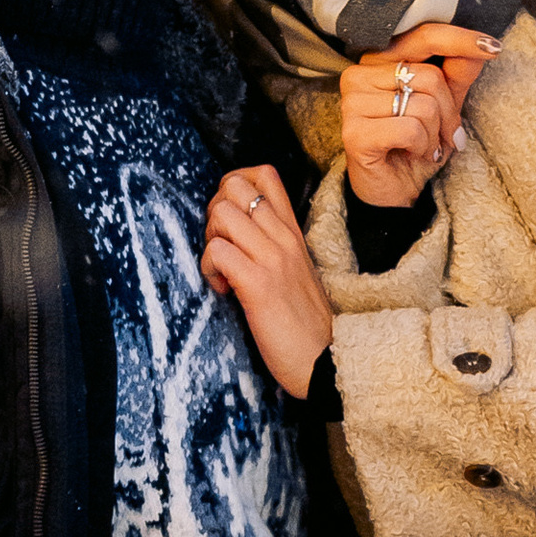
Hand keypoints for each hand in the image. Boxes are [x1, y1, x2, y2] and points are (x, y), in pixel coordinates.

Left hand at [201, 166, 334, 397]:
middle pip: (234, 185)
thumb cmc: (304, 323)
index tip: (230, 221)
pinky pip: (217, 252)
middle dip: (213, 211)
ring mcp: (273, 259)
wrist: (325, 362)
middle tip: (221, 245)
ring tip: (222, 269)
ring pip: (221, 213)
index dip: (233, 185)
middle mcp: (284, 238)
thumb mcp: (295, 271)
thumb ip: (272, 246)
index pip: (264, 174)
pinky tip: (224, 291)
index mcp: (292, 232)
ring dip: (209, 241)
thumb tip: (236, 233)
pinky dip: (209, 271)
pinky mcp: (259, 285)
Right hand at [341, 25, 498, 213]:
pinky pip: (411, 129)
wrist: (394, 190)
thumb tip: (480, 48)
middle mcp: (359, 75)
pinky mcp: (355, 132)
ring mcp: (352, 103)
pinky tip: (411, 154)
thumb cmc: (415, 145)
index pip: (423, 36)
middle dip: (448, 111)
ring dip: (434, 133)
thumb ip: (457, 74)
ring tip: (423, 146)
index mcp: (378, 61)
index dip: (459, 40)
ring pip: (423, 105)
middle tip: (441, 133)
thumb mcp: (445, 106)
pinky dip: (422, 145)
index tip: (493, 47)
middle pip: (429, 76)